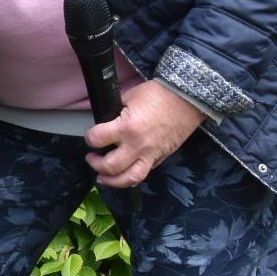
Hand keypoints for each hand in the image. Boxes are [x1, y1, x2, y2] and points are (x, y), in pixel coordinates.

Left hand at [83, 80, 206, 188]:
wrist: (188, 100)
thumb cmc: (159, 94)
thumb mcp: (130, 96)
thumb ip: (115, 111)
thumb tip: (104, 120)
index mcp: (127, 127)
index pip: (97, 139)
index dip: (89, 137)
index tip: (90, 136)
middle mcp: (137, 145)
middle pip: (110, 167)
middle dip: (96, 164)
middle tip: (92, 158)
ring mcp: (150, 155)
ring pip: (129, 179)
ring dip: (112, 181)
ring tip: (103, 177)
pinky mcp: (160, 158)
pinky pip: (143, 173)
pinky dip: (130, 176)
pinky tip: (123, 173)